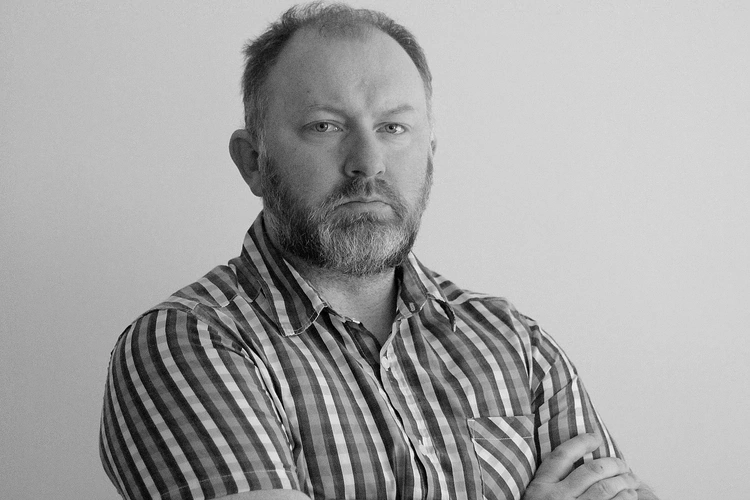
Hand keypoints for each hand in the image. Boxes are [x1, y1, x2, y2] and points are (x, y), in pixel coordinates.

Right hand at [523, 433, 639, 499]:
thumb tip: (580, 467)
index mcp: (541, 488)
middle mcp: (557, 498)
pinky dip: (627, 499)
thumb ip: (552, 485)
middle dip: (612, 463)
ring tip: (630, 479)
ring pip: (605, 488)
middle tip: (621, 464)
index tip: (595, 437)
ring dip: (623, 480)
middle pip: (590, 470)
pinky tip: (631, 496)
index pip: (562, 456)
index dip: (580, 443)